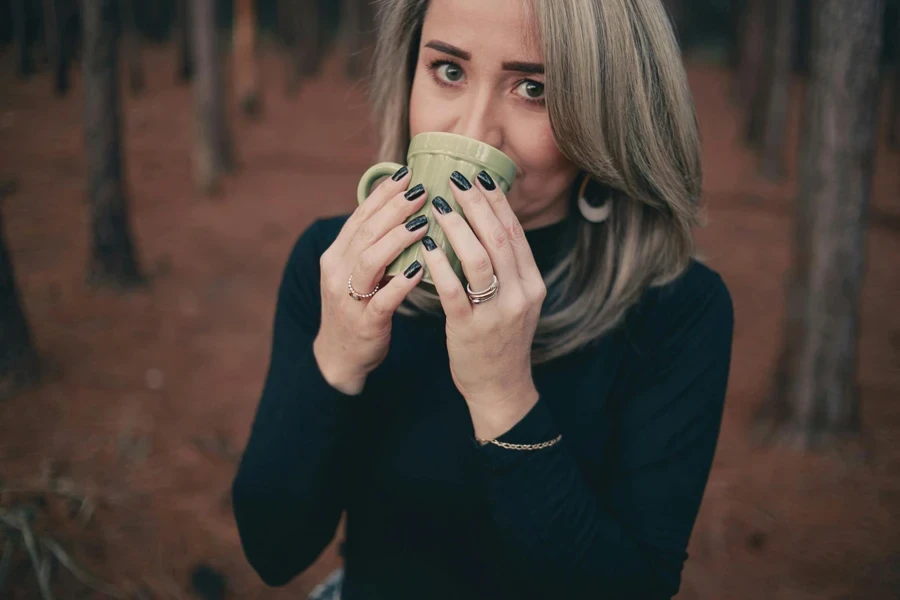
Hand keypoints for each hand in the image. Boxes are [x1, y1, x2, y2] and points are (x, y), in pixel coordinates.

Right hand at [314, 166, 428, 393]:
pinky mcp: (364, 322)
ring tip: (422, 224)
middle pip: (366, 232)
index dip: (383, 194)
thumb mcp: (357, 271)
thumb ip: (373, 242)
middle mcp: (338, 271)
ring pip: (370, 260)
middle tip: (422, 192)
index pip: (360, 216)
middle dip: (394, 209)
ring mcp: (349, 298)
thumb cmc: (357, 307)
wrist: (340, 356)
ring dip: (397, 239)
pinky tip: (421, 269)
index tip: (407, 175)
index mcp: (337, 254)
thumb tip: (400, 206)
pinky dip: (401, 282)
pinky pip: (383, 299)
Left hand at [419, 170, 544, 438]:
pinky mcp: (471, 329)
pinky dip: (440, 265)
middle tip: (455, 179)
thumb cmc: (500, 339)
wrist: (500, 387)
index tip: (479, 176)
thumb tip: (486, 223)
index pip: (515, 233)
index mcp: (532, 283)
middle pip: (500, 239)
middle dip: (477, 205)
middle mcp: (520, 294)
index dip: (496, 202)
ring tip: (439, 206)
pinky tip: (426, 247)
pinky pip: (454, 291)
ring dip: (459, 229)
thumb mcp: (515, 301)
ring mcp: (498, 312)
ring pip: (480, 260)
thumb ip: (506, 267)